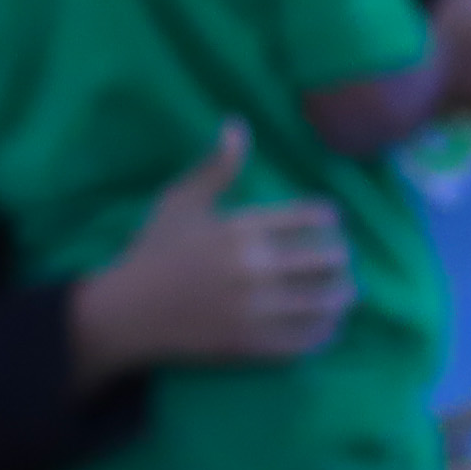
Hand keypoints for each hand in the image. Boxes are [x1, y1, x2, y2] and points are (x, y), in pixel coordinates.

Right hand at [67, 122, 351, 380]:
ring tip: (344, 291)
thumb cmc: (154, 253)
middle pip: (327, 259)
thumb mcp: (179, 202)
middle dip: (340, 257)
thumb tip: (238, 124)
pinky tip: (327, 324)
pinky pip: (307, 339)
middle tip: (340, 258)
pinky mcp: (253, 344)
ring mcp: (255, 310)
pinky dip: (325, 331)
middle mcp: (254, 269)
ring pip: (325, 301)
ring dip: (342, 295)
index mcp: (240, 229)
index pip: (310, 216)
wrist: (126, 314)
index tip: (331, 220)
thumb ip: (215, 167)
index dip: (329, 216)